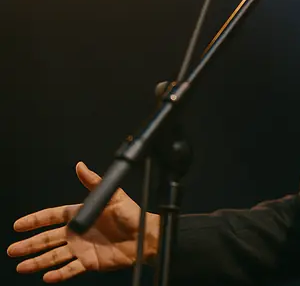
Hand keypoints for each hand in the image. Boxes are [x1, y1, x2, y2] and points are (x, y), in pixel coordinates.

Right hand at [7, 162, 158, 282]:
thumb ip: (93, 182)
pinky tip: (46, 276)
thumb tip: (80, 166)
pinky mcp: (89, 262)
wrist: (145, 236)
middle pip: (47, 239)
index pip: (52, 217)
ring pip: (54, 256)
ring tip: (21, 266)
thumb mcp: (112, 195)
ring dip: (37, 261)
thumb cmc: (131, 214)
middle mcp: (77, 233)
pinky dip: (58, 274)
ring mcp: (81, 248)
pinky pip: (70, 269)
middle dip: (29, 244)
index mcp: (80, 215)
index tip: (18, 225)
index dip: (35, 221)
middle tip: (12, 250)